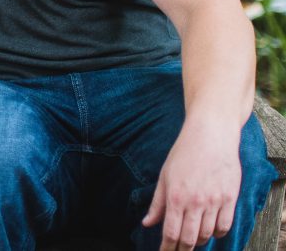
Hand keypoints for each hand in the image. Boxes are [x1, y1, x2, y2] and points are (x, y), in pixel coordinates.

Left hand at [141, 120, 241, 249]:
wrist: (210, 136)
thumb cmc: (184, 153)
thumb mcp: (164, 176)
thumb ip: (157, 203)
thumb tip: (147, 223)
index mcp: (175, 197)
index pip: (171, 233)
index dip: (167, 248)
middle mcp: (195, 202)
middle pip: (190, 239)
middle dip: (182, 249)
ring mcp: (215, 201)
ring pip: (208, 235)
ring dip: (199, 241)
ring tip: (192, 241)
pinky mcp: (230, 198)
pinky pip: (225, 226)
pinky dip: (218, 234)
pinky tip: (211, 233)